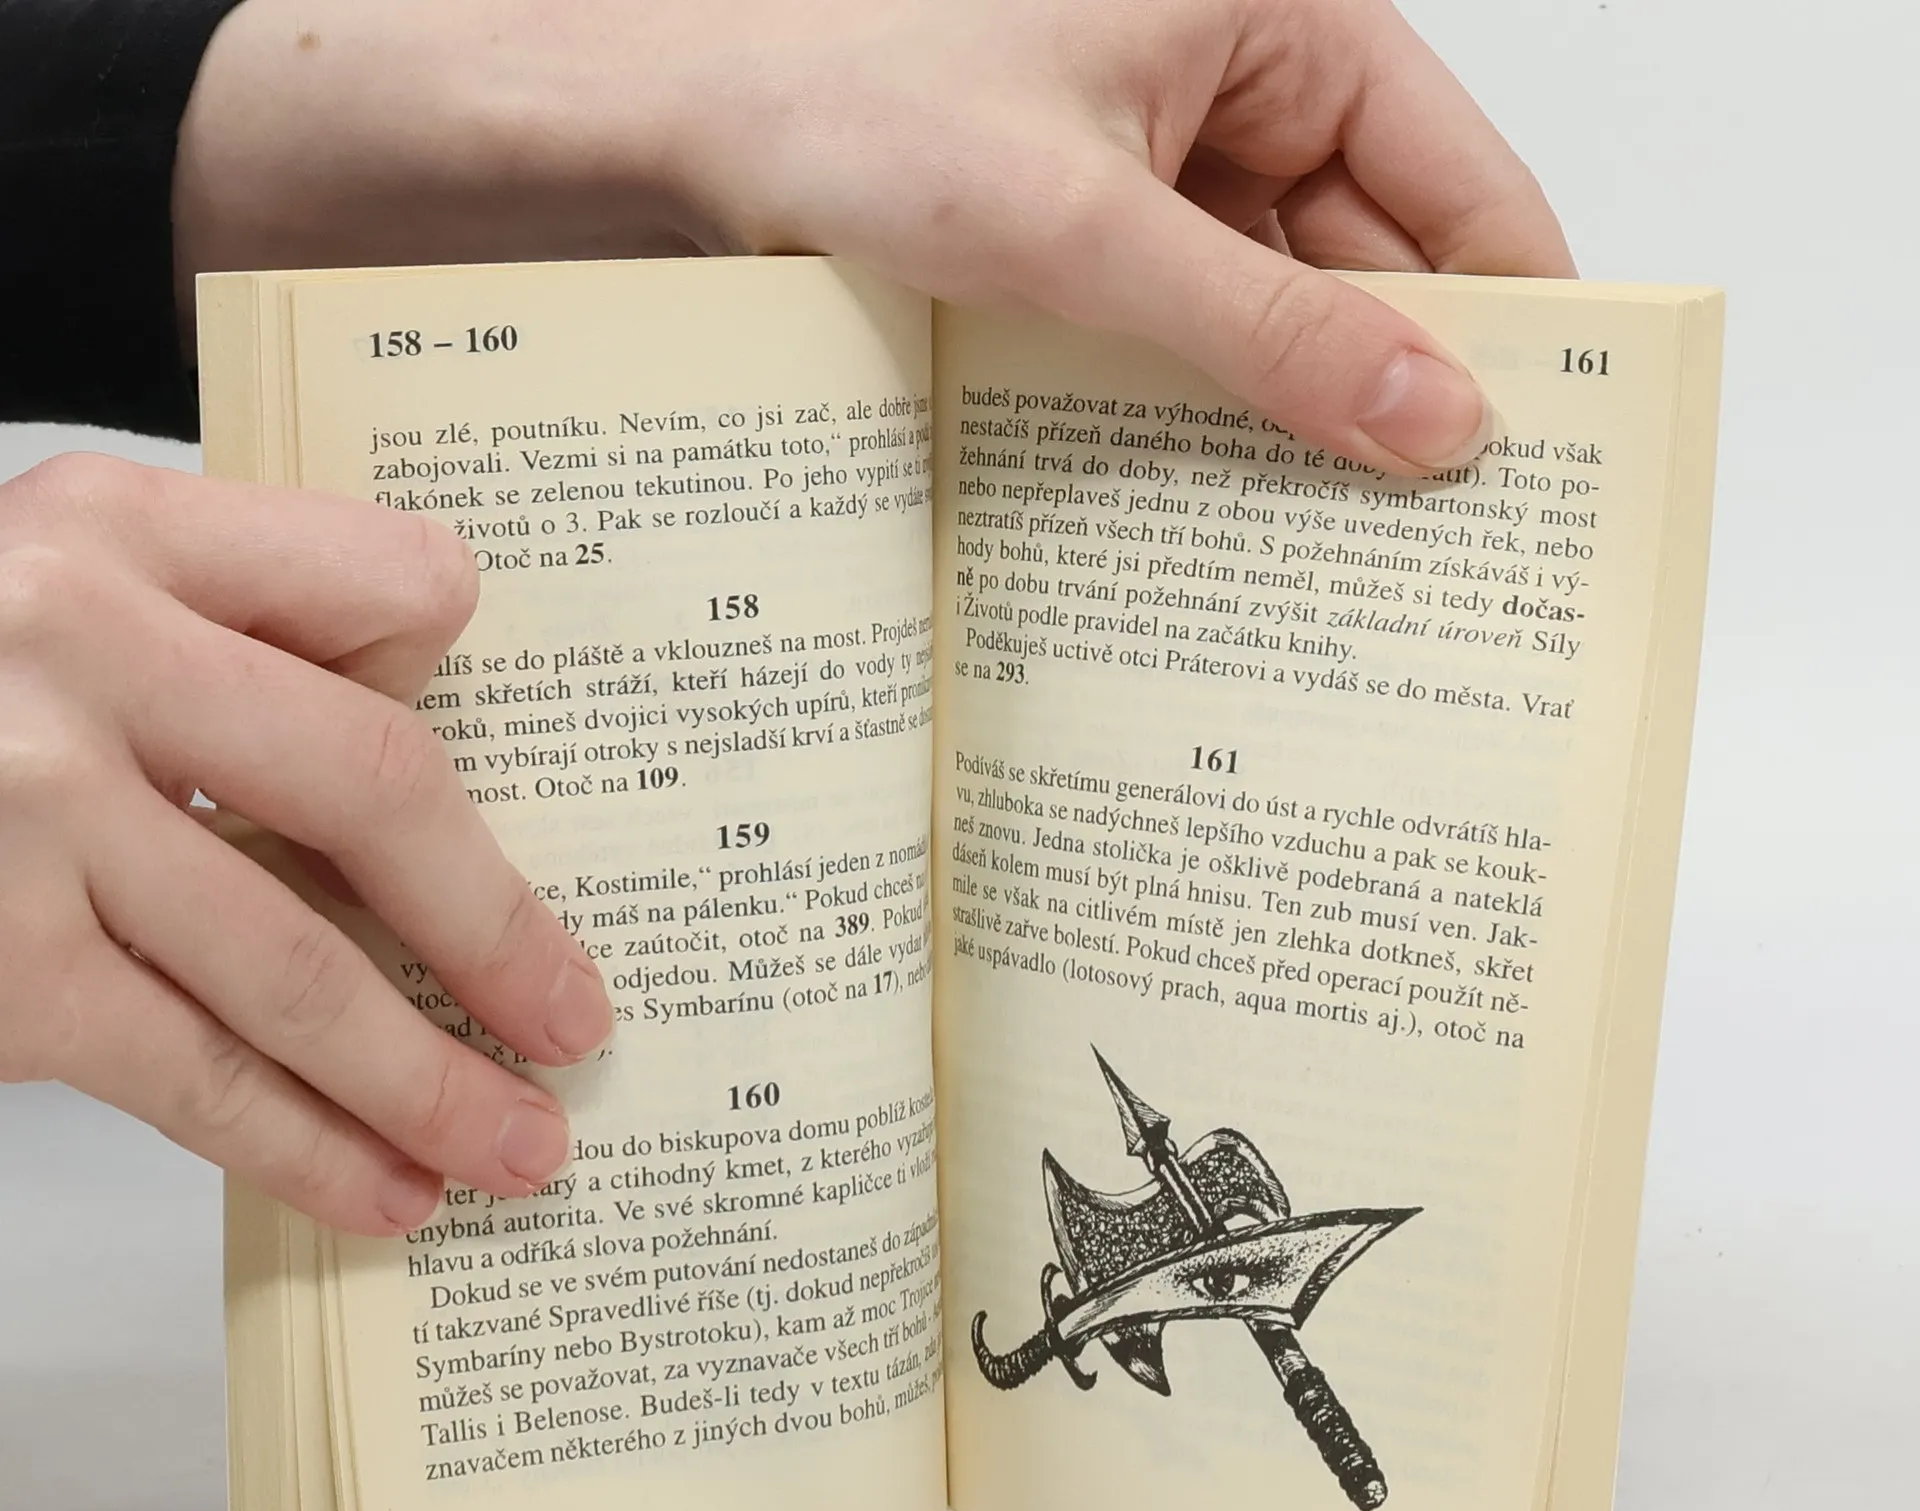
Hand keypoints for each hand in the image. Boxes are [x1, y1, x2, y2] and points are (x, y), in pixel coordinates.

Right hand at [0, 457, 611, 1233]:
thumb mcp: (57, 584)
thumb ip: (227, 624)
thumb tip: (420, 708)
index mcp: (121, 531)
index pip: (388, 583)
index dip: (458, 684)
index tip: (525, 787)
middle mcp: (76, 646)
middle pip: (376, 790)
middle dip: (497, 928)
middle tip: (578, 1025)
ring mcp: (29, 811)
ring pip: (296, 965)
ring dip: (427, 1080)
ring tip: (520, 1150)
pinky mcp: (2, 966)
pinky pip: (195, 1072)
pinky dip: (307, 1147)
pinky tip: (388, 1193)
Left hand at [176, 0, 1571, 478]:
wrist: (646, 127)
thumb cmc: (831, 97)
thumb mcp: (1077, 223)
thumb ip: (1265, 328)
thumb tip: (1435, 419)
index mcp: (1270, 8)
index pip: (1458, 171)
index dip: (1510, 312)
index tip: (1541, 451)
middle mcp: (1226, 74)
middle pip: (1371, 252)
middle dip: (1390, 386)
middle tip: (1434, 549)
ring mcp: (1150, 157)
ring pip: (1275, 302)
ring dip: (1290, 416)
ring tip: (1332, 557)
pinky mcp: (1078, 229)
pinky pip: (1182, 326)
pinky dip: (1199, 409)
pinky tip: (1212, 507)